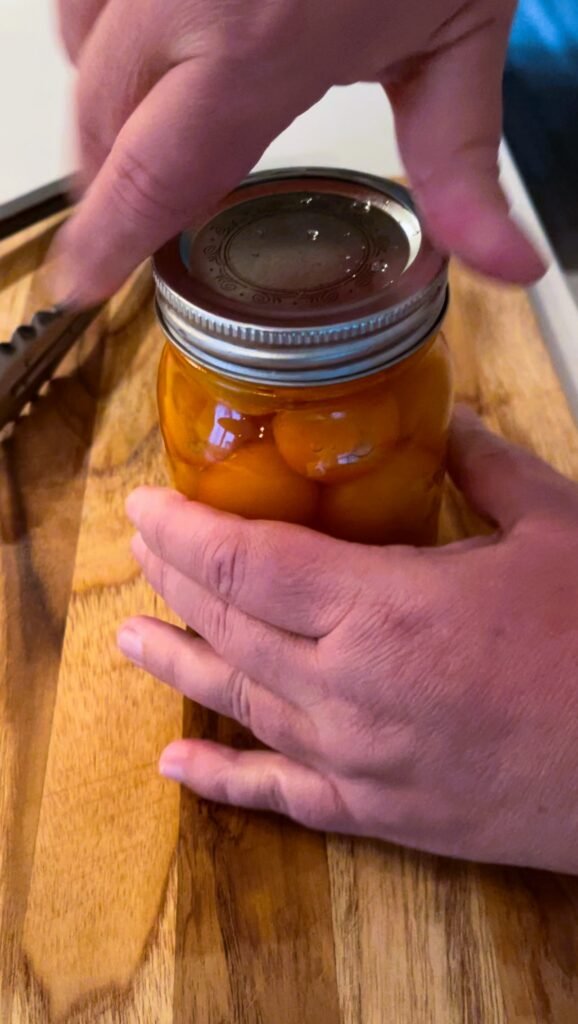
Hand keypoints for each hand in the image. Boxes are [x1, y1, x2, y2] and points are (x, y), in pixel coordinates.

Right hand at [55, 0, 543, 303]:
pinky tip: (155, 53)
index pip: (150, 174)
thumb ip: (464, 172)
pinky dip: (106, 35)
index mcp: (257, 41)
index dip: (106, 240)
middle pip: (97, 120)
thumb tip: (506, 267)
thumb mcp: (462, 40)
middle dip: (109, 182)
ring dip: (106, 106)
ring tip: (157, 134)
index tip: (78, 283)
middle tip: (139, 220)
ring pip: (77, 47)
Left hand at [118, 408, 577, 872]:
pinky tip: (178, 769)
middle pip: (230, 626)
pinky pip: (283, 796)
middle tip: (141, 553)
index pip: (245, 563)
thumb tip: (450, 424)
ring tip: (130, 640)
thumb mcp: (554, 528)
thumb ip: (485, 468)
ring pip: (241, 703)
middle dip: (176, 583)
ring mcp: (358, 758)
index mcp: (383, 609)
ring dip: (180, 666)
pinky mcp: (382, 812)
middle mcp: (349, 689)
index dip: (185, 530)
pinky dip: (224, 782)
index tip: (144, 506)